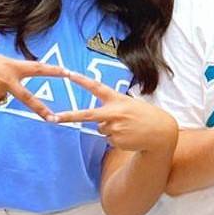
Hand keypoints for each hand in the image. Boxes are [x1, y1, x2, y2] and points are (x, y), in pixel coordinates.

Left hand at [50, 72, 178, 151]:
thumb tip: (100, 122)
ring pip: (102, 129)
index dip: (81, 80)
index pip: (97, 87)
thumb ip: (114, 109)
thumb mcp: (131, 104)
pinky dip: (118, 138)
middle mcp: (114, 113)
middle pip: (87, 115)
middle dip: (68, 116)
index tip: (67, 73)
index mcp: (117, 100)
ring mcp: (114, 128)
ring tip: (129, 127)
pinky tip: (130, 136)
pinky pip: (109, 139)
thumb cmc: (146, 116)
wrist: (161, 133)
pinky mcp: (116, 141)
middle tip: (52, 118)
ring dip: (111, 129)